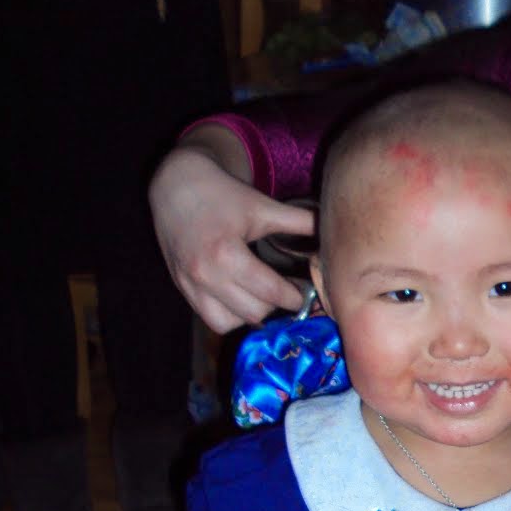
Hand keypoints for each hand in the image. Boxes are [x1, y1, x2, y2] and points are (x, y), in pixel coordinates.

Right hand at [149, 147, 316, 332]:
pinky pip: (211, 319)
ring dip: (252, 314)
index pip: (270, 292)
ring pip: (230, 322)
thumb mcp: (263, 207)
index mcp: (227, 254)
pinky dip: (230, 316)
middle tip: (291, 293)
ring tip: (264, 297)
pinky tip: (242, 299)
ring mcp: (190, 284)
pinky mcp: (182, 289)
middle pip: (254, 311)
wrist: (176, 187)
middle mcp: (205, 275)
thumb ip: (299, 221)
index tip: (306, 292)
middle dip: (277, 305)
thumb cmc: (223, 195)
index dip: (295, 297)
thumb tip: (333, 230)